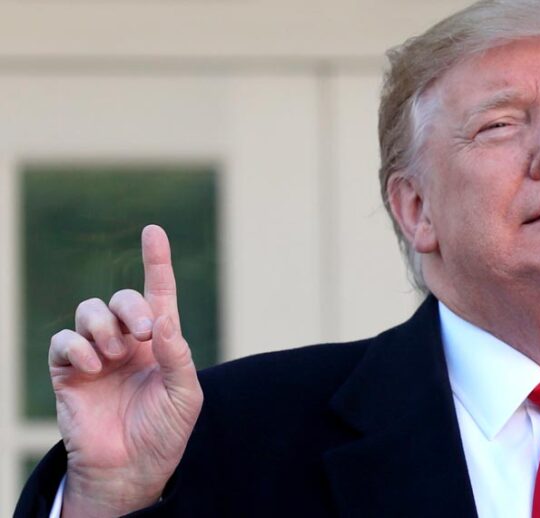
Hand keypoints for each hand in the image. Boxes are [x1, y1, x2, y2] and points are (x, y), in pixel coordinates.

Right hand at [49, 225, 203, 516]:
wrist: (131, 469)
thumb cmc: (164, 432)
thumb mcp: (185, 395)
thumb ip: (177, 355)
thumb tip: (162, 319)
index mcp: (159, 342)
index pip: (158, 294)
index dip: (156, 262)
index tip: (153, 231)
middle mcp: (128, 342)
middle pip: (121, 298)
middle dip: (130, 306)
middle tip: (141, 333)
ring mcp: (97, 355)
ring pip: (89, 312)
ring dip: (103, 326)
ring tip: (115, 354)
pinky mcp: (69, 372)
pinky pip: (63, 342)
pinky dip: (78, 348)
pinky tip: (94, 368)